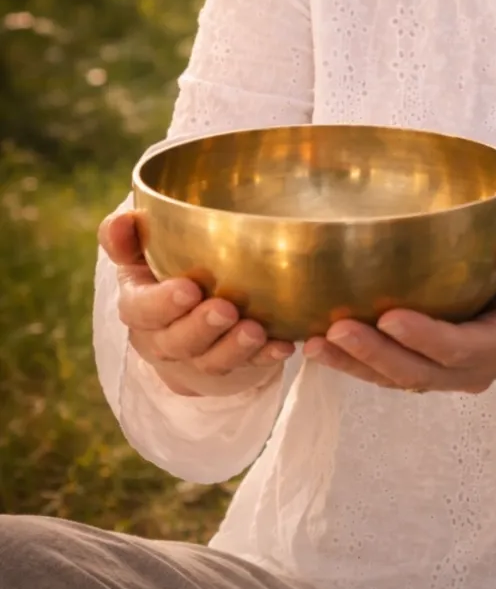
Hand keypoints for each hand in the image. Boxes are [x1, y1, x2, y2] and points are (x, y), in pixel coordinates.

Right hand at [98, 210, 296, 396]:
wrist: (183, 317)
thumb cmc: (161, 271)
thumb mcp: (139, 250)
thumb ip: (125, 234)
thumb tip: (119, 221)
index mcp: (139, 306)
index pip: (140, 309)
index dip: (161, 304)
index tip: (188, 289)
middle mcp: (163, 338)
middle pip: (176, 342)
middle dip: (201, 328)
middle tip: (226, 309)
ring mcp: (197, 357)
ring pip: (211, 361)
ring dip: (234, 348)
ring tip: (255, 331)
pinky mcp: (231, 365)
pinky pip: (248, 367)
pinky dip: (266, 357)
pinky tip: (283, 345)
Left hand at [302, 224, 495, 393]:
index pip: (463, 349)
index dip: (427, 339)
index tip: (391, 317)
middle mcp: (470, 368)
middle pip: (419, 373)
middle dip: (377, 356)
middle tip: (336, 329)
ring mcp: (441, 372)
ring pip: (394, 378)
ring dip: (353, 364)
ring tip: (312, 343)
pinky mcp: (417, 364)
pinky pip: (381, 371)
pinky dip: (348, 362)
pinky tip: (313, 343)